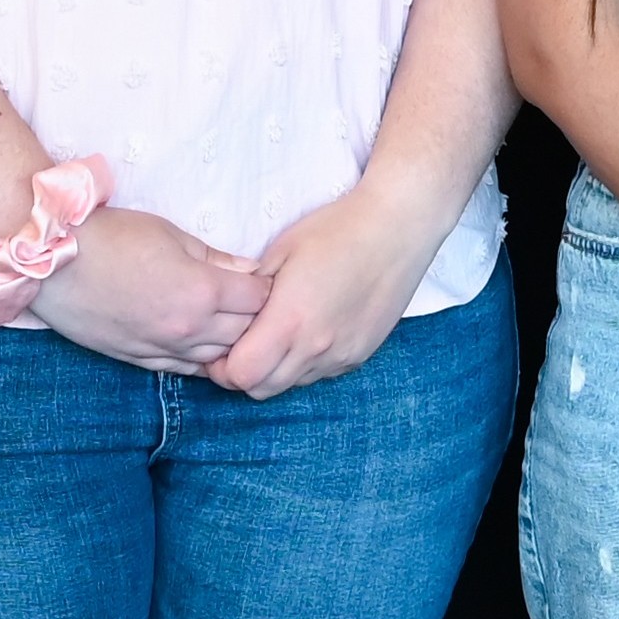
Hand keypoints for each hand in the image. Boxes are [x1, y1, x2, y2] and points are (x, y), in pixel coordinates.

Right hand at [29, 205, 270, 374]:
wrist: (51, 263)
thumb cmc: (111, 237)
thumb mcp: (171, 234)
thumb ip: (215, 258)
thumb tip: (249, 271)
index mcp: (201, 292)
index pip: (258, 300)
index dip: (264, 287)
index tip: (261, 277)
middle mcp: (187, 329)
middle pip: (244, 333)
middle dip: (253, 316)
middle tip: (250, 299)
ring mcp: (162, 349)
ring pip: (217, 358)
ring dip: (229, 341)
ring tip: (228, 320)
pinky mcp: (139, 360)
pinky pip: (185, 370)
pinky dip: (200, 358)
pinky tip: (201, 342)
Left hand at [213, 175, 455, 399]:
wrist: (397, 229)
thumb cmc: (336, 230)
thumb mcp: (281, 251)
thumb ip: (250, 291)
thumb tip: (227, 313)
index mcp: (289, 321)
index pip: (240, 375)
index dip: (222, 366)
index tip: (221, 346)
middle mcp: (315, 348)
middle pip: (261, 390)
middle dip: (245, 372)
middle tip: (244, 343)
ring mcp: (340, 356)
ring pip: (292, 384)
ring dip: (276, 369)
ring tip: (280, 332)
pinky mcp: (359, 355)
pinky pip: (320, 374)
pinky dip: (305, 363)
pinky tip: (311, 330)